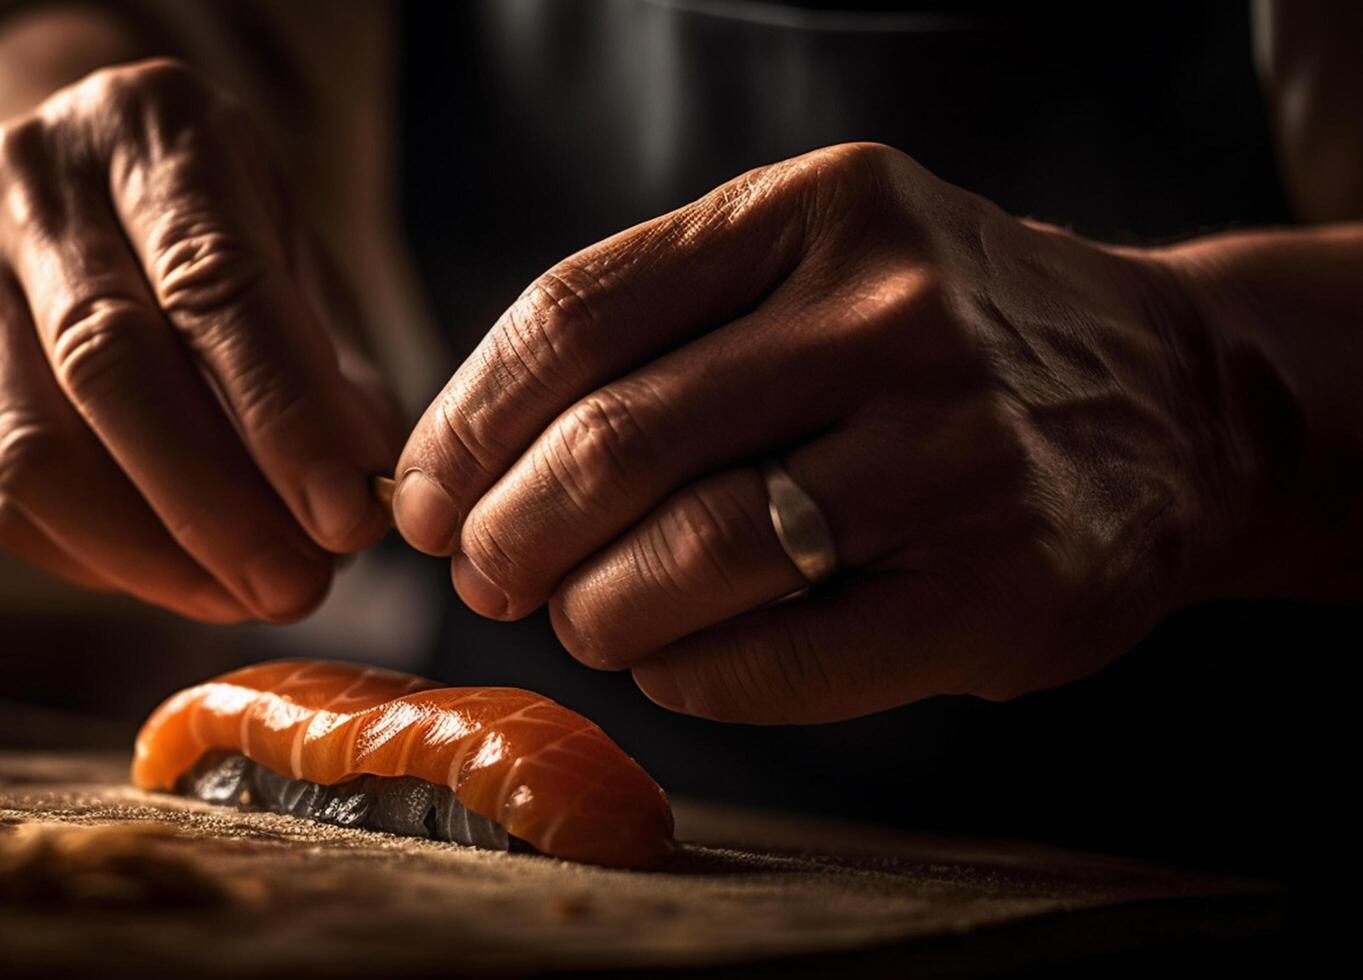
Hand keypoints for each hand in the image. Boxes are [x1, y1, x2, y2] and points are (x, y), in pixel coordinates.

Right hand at [0, 59, 396, 622]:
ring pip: (32, 447)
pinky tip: (174, 578)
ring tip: (243, 596)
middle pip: (107, 367)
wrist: (66, 172)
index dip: (282, 413)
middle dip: (214, 503)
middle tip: (298, 584)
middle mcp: (31, 183)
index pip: (212, 282)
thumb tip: (360, 494)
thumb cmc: (206, 225)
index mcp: (149, 129)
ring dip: (149, 552)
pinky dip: (93, 558)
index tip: (344, 514)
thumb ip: (329, 363)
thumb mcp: (288, 250)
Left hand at [394, 143, 1249, 722]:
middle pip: (612, 445)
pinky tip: (672, 660)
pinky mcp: (998, 590)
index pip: (574, 315)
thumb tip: (459, 461)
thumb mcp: (818, 258)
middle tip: (483, 576)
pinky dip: (687, 676)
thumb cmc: (942, 335)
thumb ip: (659, 325)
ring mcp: (953, 454)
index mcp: (815, 213)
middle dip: (506, 534)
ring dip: (590, 611)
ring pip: (689, 559)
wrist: (1176, 399)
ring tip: (579, 618)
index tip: (421, 497)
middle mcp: (890, 316)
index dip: (464, 424)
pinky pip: (777, 661)